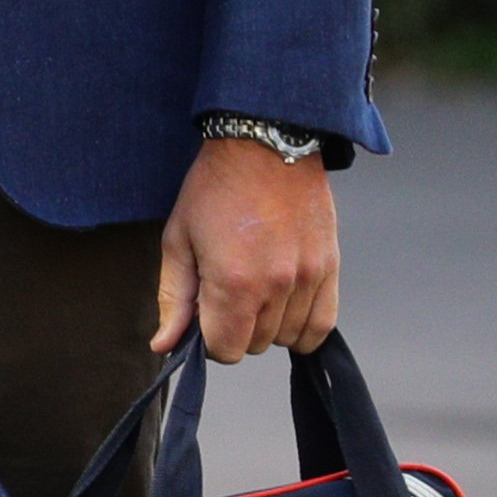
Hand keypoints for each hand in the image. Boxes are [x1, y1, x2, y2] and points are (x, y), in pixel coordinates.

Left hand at [154, 135, 340, 360]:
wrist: (266, 145)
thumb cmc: (214, 190)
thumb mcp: (178, 242)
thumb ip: (174, 300)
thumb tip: (165, 346)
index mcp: (233, 283)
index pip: (225, 350)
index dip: (209, 340)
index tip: (204, 315)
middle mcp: (276, 286)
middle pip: (255, 345)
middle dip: (236, 329)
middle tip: (227, 292)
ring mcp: (309, 277)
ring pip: (288, 337)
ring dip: (268, 326)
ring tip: (255, 290)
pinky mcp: (330, 267)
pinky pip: (322, 323)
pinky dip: (302, 326)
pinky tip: (284, 306)